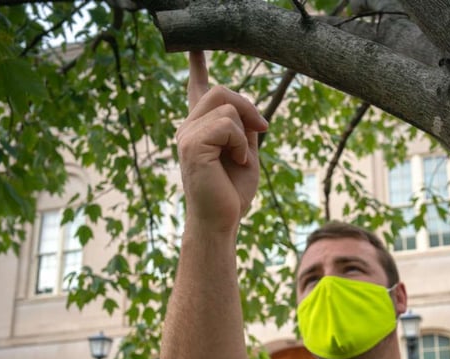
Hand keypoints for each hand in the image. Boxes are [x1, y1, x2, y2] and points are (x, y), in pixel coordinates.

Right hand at [176, 51, 268, 233]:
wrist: (222, 221)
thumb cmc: (233, 192)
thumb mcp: (247, 152)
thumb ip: (246, 128)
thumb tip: (249, 111)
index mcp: (201, 128)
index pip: (197, 89)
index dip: (197, 66)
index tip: (195, 45)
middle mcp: (189, 128)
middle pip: (221, 91)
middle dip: (248, 107)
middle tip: (263, 130)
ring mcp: (186, 135)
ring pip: (226, 106)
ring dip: (245, 132)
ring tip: (241, 158)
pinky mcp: (191, 145)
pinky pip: (227, 125)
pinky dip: (240, 144)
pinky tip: (237, 162)